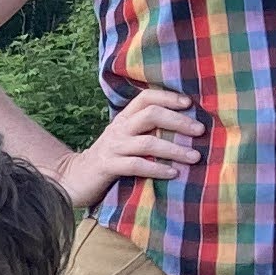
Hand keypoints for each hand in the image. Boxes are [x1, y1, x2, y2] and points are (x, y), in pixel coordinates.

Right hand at [59, 88, 204, 207]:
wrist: (75, 177)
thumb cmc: (110, 158)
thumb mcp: (125, 138)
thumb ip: (146, 130)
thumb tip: (184, 127)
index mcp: (124, 119)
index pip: (146, 98)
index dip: (167, 97)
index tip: (189, 103)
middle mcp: (119, 129)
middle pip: (150, 115)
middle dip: (178, 121)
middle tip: (200, 130)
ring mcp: (113, 147)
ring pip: (147, 142)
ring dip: (174, 149)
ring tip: (194, 156)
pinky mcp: (108, 166)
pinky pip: (136, 165)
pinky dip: (157, 168)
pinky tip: (173, 173)